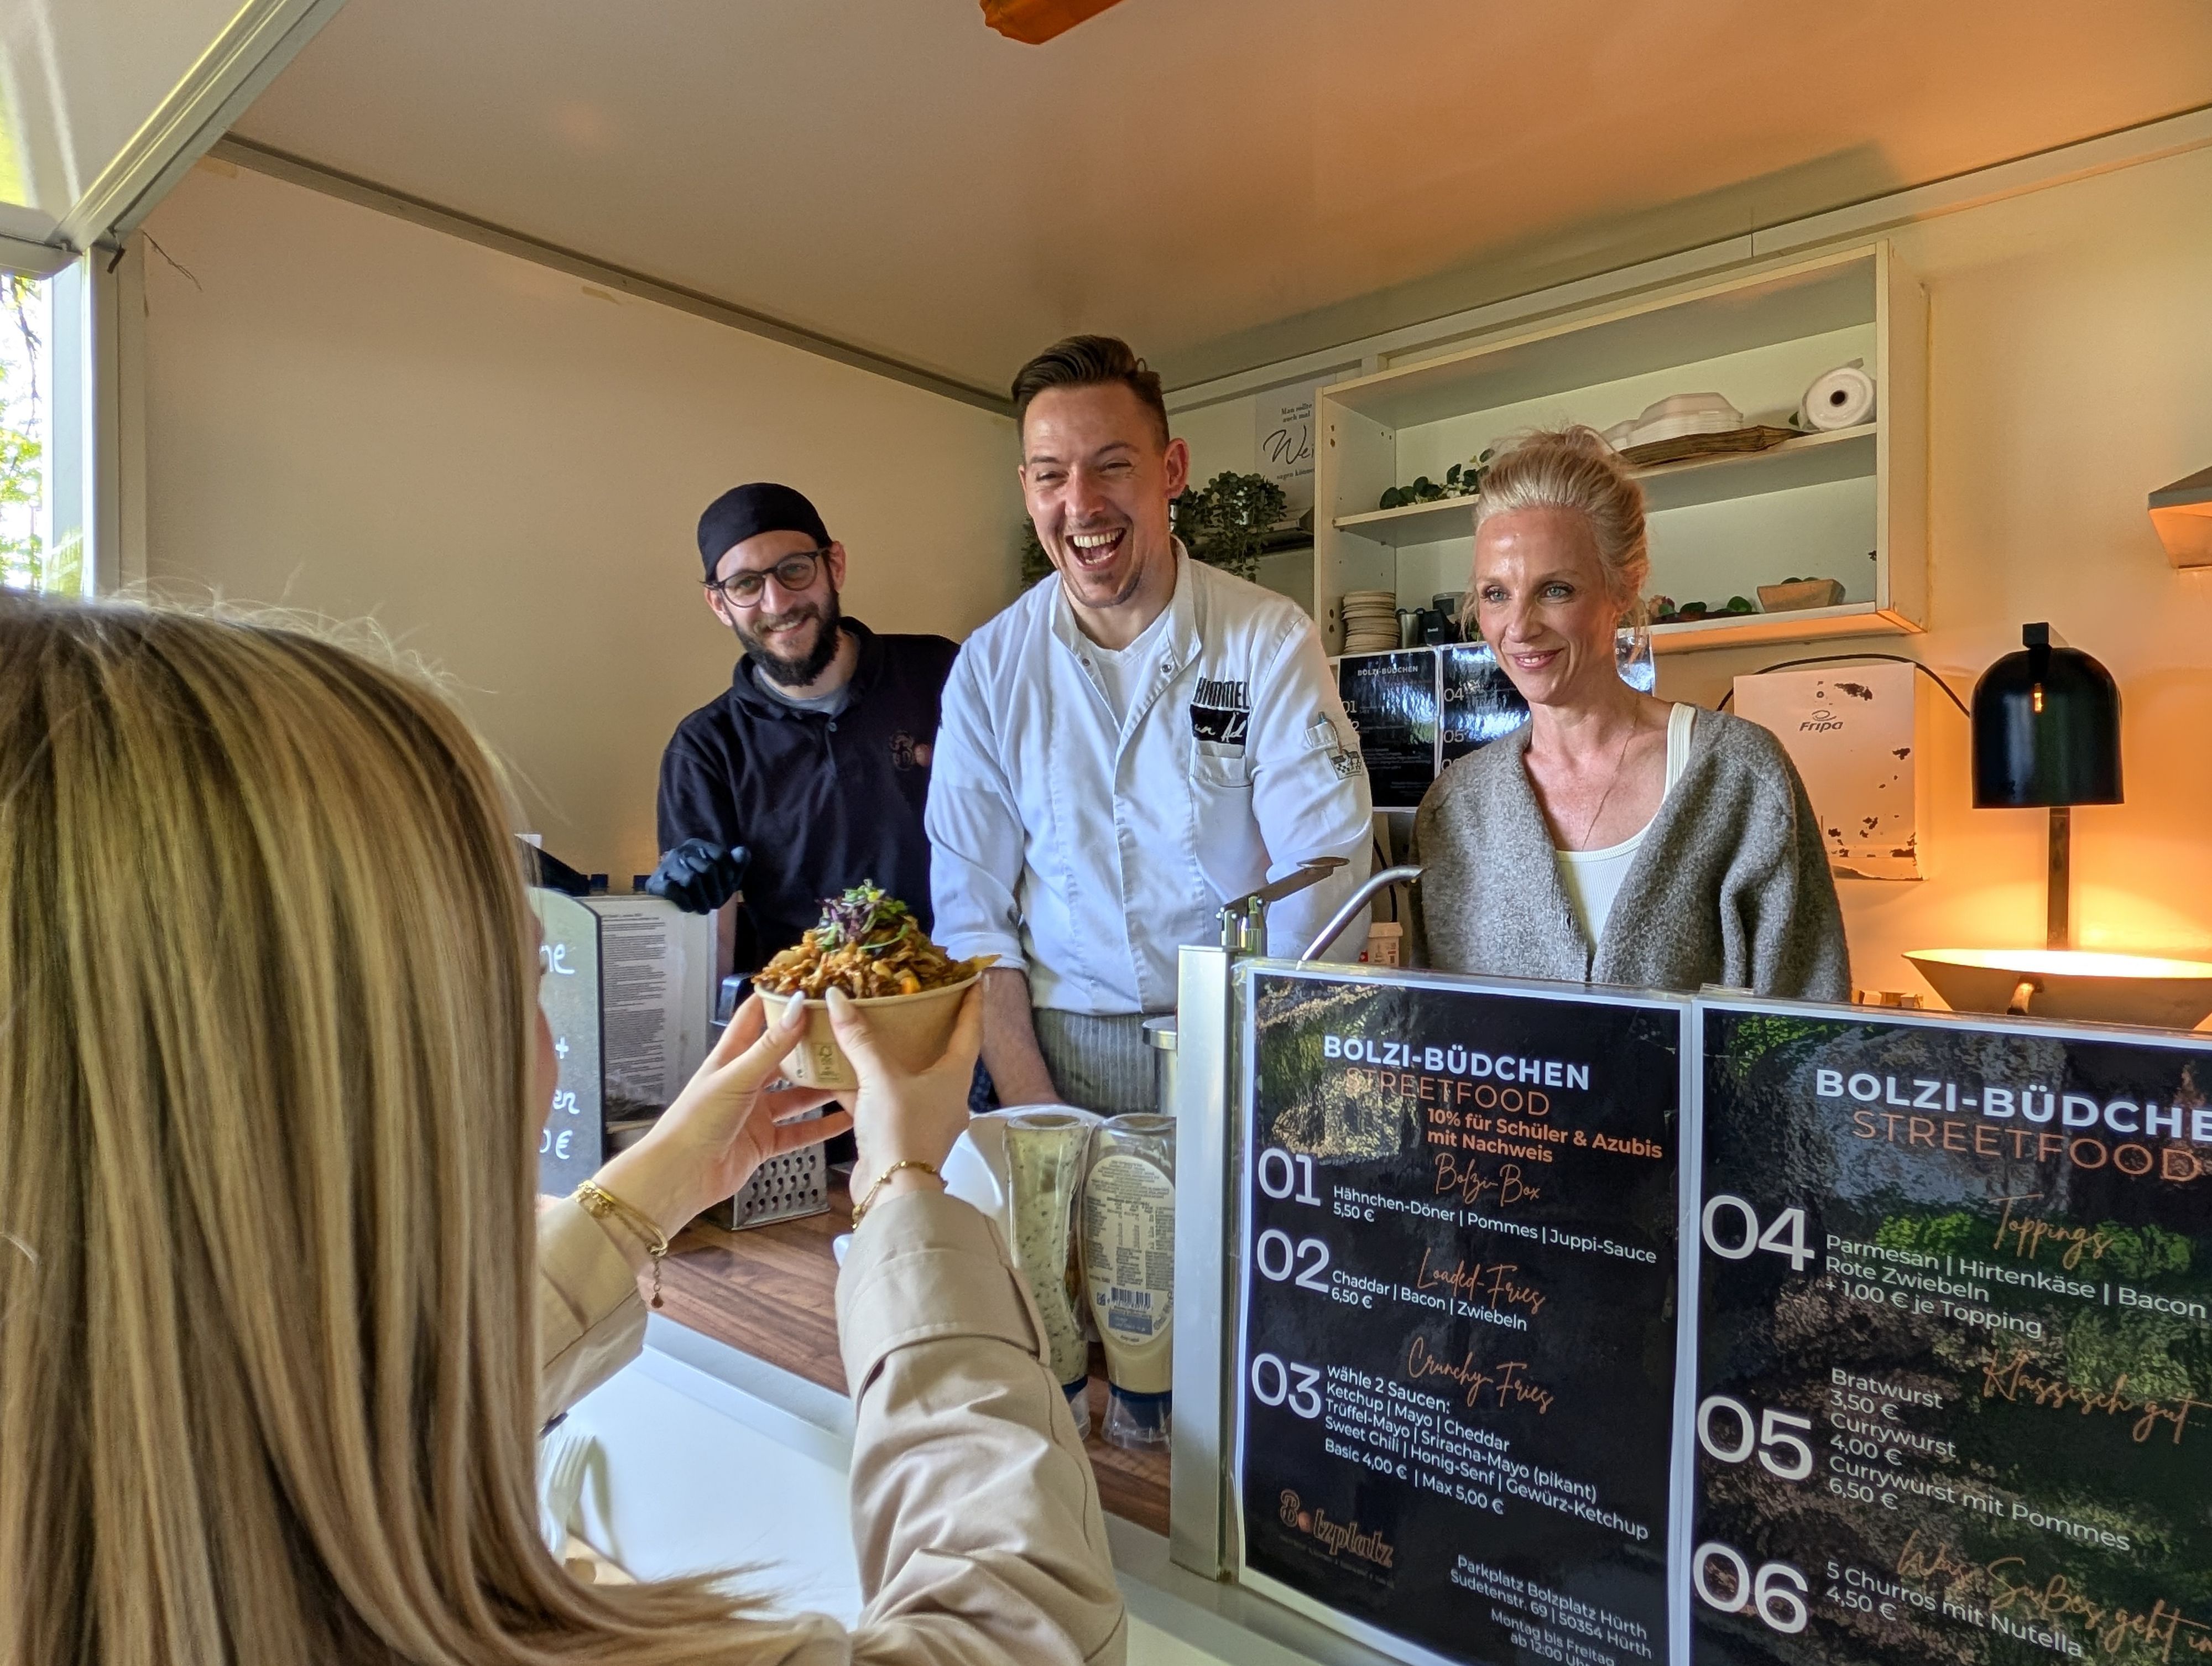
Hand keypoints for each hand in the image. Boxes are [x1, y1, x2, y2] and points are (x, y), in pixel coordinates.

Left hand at [591, 994, 848, 1242]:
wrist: (682, 1175)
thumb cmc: (695, 1121)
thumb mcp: (737, 1077)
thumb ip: (771, 1046)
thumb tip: (797, 1006)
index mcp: (730, 1058)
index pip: (755, 1018)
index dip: (777, 1000)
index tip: (808, 986)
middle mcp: (744, 1082)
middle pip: (783, 1057)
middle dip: (810, 1046)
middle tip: (843, 1033)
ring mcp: (755, 1113)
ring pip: (796, 1095)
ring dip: (821, 1087)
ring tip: (852, 1074)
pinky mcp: (764, 1141)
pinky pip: (799, 1131)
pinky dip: (822, 1127)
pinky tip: (844, 1119)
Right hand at [644, 839, 748, 913]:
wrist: (668, 901)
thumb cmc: (701, 887)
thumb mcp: (723, 877)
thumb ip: (736, 864)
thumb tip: (742, 852)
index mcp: (698, 846)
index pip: (720, 856)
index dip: (728, 876)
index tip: (727, 889)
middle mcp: (681, 851)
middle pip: (708, 869)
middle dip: (716, 891)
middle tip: (715, 904)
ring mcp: (666, 866)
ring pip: (691, 880)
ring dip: (701, 899)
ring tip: (703, 909)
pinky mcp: (655, 883)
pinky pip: (672, 890)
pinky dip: (684, 902)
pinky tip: (688, 908)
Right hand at [828, 983, 981, 1211]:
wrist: (893, 1192)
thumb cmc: (901, 1129)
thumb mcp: (881, 1078)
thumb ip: (860, 1039)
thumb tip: (838, 997)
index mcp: (955, 1076)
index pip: (970, 1029)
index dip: (971, 1002)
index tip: (972, 979)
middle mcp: (945, 1094)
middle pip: (939, 1051)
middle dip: (926, 1026)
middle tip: (913, 999)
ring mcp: (922, 1115)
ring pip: (905, 1076)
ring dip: (888, 1056)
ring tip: (870, 1028)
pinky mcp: (897, 1132)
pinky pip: (881, 1100)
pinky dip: (862, 1085)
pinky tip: (836, 1071)